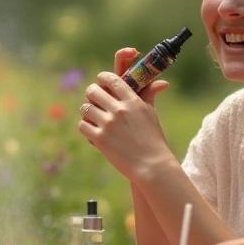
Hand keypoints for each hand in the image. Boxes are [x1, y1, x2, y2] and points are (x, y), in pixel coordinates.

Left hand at [76, 48, 173, 181]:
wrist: (152, 166)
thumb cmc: (154, 140)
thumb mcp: (151, 114)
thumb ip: (149, 95)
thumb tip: (161, 83)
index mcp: (133, 101)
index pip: (112, 80)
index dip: (102, 78)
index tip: (101, 81)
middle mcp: (119, 110)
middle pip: (93, 91)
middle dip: (91, 93)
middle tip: (94, 99)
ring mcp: (108, 124)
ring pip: (85, 107)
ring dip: (87, 111)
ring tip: (92, 116)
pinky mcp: (100, 139)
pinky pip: (82, 125)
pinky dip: (85, 127)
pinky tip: (92, 130)